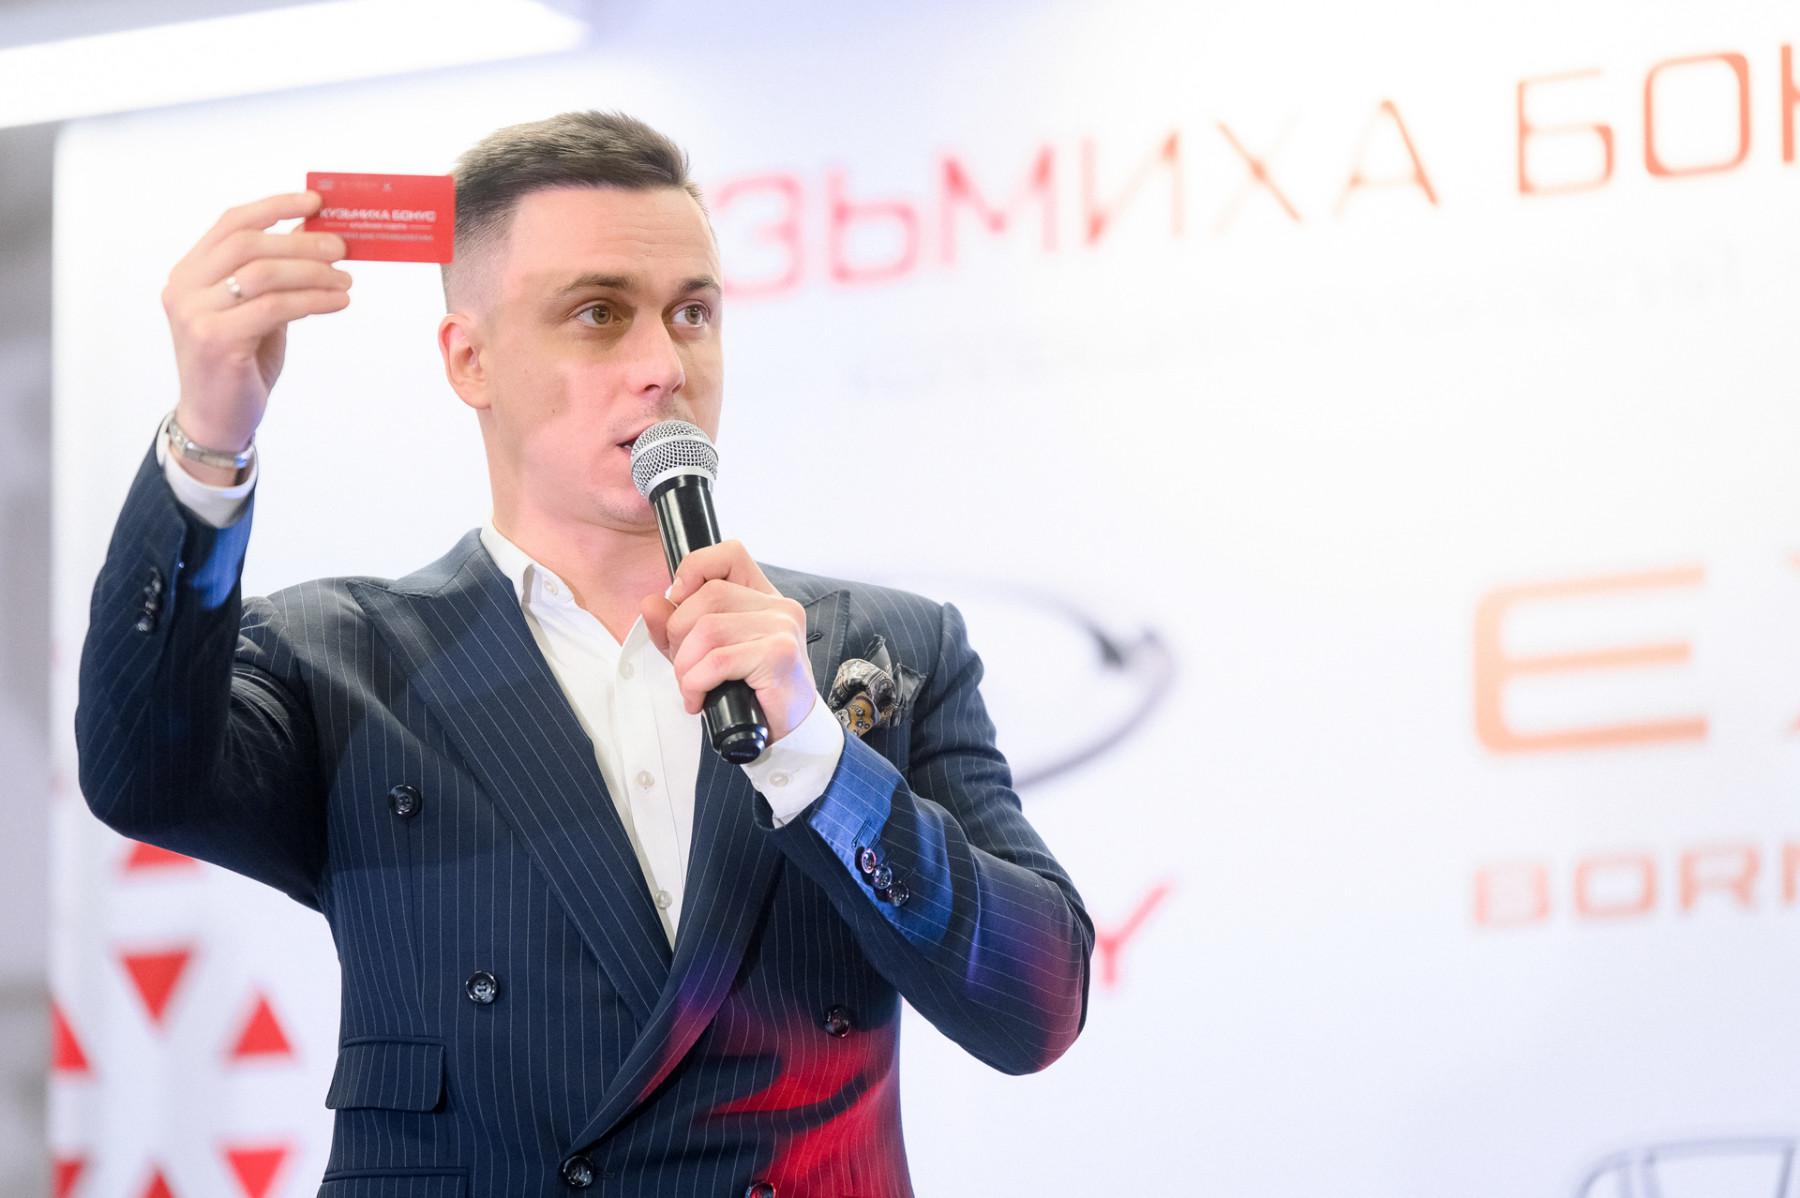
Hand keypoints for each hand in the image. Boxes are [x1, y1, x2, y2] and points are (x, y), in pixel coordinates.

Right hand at [161, 191, 352, 480]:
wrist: (219, 418)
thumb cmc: (241, 363)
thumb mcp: (257, 311)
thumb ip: (275, 276)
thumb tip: (314, 236)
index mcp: (189, 273)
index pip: (231, 223)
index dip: (274, 206)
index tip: (315, 201)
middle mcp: (183, 288)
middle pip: (248, 244)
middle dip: (301, 242)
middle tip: (342, 248)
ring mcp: (194, 314)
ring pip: (262, 274)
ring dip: (313, 272)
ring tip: (346, 281)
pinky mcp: (215, 340)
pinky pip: (274, 308)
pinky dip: (313, 301)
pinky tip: (338, 303)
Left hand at [639, 541, 817, 744]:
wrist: (787, 735)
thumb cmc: (751, 693)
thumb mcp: (704, 654)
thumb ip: (676, 627)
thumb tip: (651, 604)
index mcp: (764, 598)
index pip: (730, 555)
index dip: (696, 568)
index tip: (678, 598)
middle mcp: (779, 606)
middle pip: (708, 595)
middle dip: (679, 633)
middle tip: (683, 667)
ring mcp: (782, 628)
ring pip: (708, 629)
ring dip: (686, 665)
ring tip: (691, 687)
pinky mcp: (779, 655)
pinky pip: (717, 660)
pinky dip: (696, 682)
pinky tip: (699, 699)